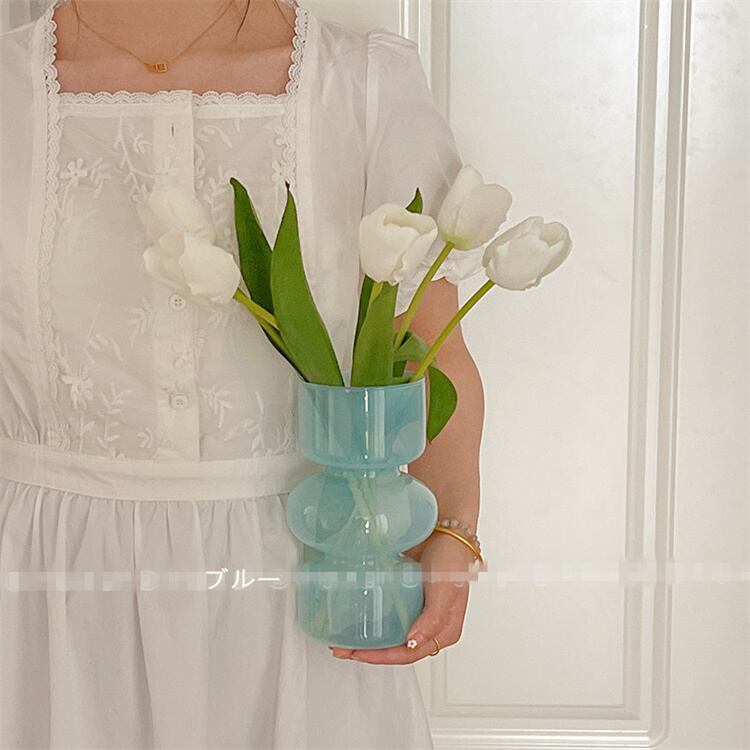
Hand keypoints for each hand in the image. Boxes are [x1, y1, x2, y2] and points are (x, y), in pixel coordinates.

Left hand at [329, 531, 477, 663]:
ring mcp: (417, 609)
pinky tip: (356, 612)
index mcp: (444, 631)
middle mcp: (429, 624)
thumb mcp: (445, 591)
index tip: (359, 654)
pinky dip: (372, 615)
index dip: (383, 658)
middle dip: (370, 651)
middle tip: (344, 649)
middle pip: (397, 647)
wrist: (446, 527)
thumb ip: (432, 619)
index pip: (409, 654)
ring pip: (390, 631)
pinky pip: (387, 610)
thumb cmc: (453, 559)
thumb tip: (413, 643)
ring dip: (368, 636)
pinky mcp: (406, 594)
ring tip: (344, 636)